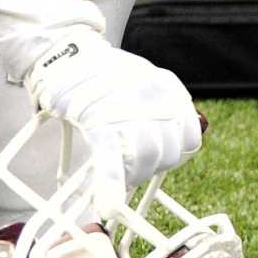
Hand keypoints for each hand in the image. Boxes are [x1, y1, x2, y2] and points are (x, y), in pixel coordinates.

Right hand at [24, 29, 201, 188]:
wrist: (66, 52)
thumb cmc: (103, 74)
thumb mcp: (143, 81)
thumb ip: (161, 108)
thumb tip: (178, 142)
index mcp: (168, 88)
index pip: (190, 137)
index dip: (174, 155)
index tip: (156, 159)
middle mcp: (155, 96)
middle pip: (169, 153)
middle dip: (150, 168)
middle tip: (130, 168)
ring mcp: (128, 108)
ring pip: (145, 158)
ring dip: (132, 176)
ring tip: (116, 175)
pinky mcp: (97, 119)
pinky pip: (111, 159)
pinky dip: (111, 185)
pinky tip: (107, 205)